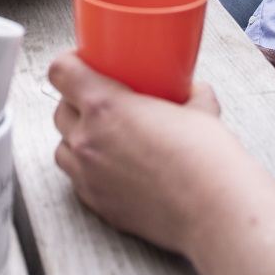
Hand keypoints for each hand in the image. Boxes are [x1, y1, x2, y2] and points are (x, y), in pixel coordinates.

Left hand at [50, 51, 244, 255]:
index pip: (61, 73)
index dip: (67, 63)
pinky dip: (89, 170)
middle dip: (74, 102)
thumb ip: (190, 95)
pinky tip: (114, 167)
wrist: (214, 211)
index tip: (79, 62)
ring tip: (104, 136)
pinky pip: (78, 180)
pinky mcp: (97, 204)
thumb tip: (193, 91)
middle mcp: (88, 140)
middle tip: (99, 100)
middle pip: (60, 110)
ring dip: (77, 138)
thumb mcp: (199, 110)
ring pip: (63, 147)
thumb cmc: (205, 162)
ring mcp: (88, 176)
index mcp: (105, 107)